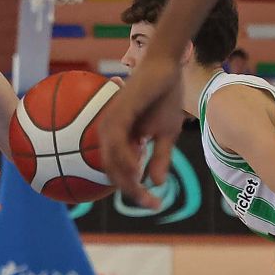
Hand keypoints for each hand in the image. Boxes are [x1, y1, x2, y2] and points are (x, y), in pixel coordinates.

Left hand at [96, 58, 181, 207]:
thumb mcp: (166, 135)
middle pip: (112, 171)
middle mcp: (108, 133)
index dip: (136, 191)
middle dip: (131, 190)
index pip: (120, 172)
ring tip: (143, 193)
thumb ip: (159, 158)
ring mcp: (110, 123)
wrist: (166, 68)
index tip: (154, 205)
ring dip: (127, 179)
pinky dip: (125, 158)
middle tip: (150, 204)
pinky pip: (116, 141)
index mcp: (118, 140)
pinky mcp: (117, 113)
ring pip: (111, 160)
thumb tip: (157, 184)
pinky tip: (137, 169)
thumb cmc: (165, 99)